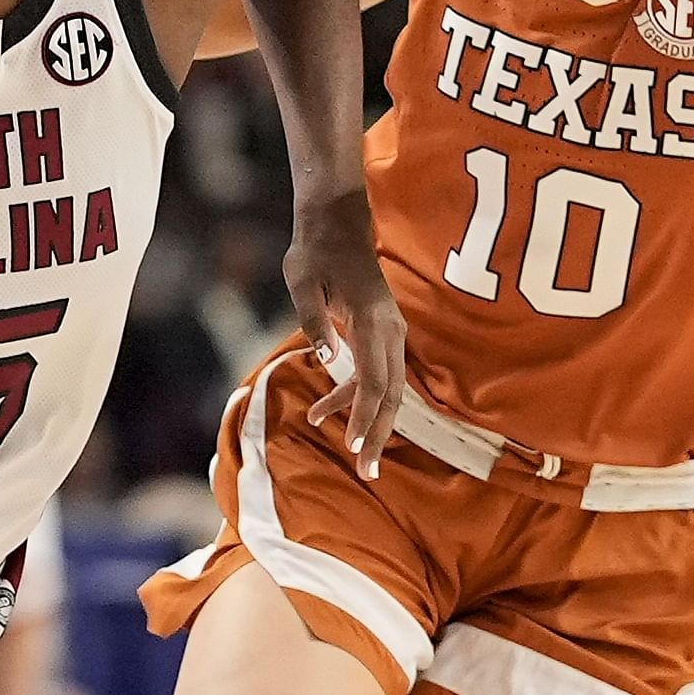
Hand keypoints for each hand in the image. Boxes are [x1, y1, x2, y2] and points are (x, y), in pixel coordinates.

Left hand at [285, 194, 404, 480]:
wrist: (338, 222)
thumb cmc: (315, 250)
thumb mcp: (302, 281)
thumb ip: (313, 319)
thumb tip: (326, 360)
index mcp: (371, 319)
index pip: (375, 380)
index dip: (366, 415)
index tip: (356, 445)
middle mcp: (390, 329)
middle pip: (391, 393)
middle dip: (380, 434)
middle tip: (368, 473)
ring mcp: (391, 331)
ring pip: (390, 388)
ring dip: (374, 423)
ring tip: (358, 458)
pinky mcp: (383, 332)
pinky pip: (379, 373)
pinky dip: (359, 397)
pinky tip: (325, 411)